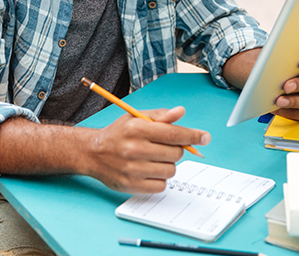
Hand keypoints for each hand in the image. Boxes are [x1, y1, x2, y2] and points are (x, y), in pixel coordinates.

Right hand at [86, 106, 210, 193]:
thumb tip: (181, 112)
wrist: (93, 153)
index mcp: (137, 129)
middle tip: (164, 147)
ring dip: (167, 165)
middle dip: (176, 149)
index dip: (193, 135)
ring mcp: (132, 169)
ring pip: (170, 170)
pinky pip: (161, 186)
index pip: (174, 133)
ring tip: (153, 158)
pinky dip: (159, 179)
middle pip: (176, 153)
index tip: (205, 137)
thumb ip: (160, 115)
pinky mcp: (131, 185)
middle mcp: (134, 149)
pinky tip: (148, 170)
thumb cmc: (118, 134)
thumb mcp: (136, 118)